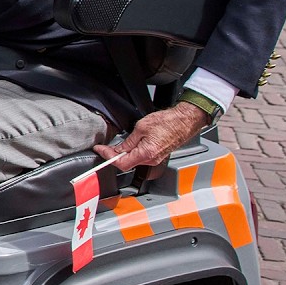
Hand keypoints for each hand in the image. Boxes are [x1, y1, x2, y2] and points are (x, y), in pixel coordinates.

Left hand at [92, 102, 208, 170]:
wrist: (185, 121)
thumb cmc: (168, 122)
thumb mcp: (141, 128)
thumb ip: (128, 141)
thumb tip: (118, 149)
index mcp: (146, 153)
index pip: (122, 163)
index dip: (108, 157)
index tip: (100, 150)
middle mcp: (152, 160)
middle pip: (126, 164)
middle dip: (113, 156)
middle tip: (104, 148)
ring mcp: (156, 159)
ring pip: (134, 161)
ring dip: (123, 155)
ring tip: (115, 146)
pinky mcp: (158, 155)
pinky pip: (141, 158)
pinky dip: (132, 153)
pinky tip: (128, 147)